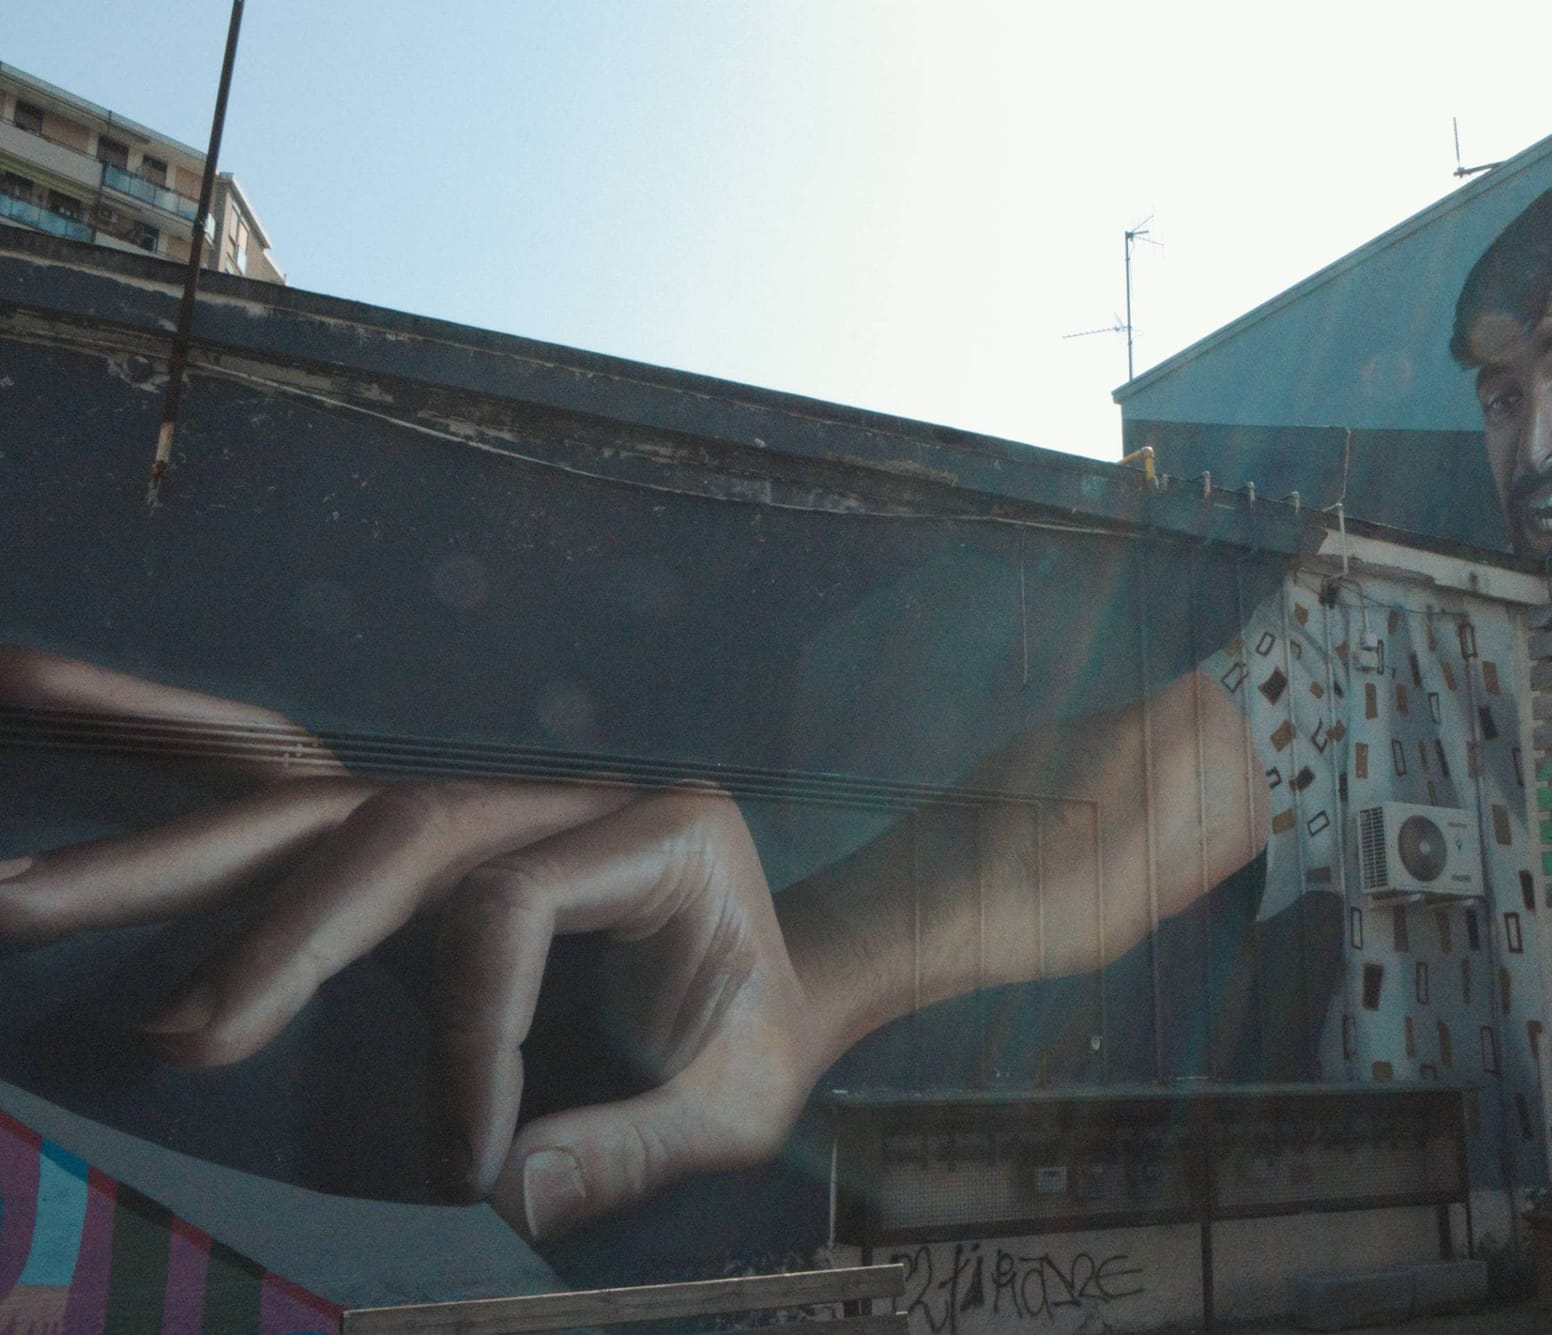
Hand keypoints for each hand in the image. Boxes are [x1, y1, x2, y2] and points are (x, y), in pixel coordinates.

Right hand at [0, 647, 828, 1241]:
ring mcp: (480, 802)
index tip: (465, 1165)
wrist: (780, 984)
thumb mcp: (738, 1106)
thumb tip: (497, 1196)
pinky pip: (283, 782)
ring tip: (13, 887)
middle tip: (173, 1040)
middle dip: (271, 933)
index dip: (473, 1039)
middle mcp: (557, 794)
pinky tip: (35, 687)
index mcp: (662, 832)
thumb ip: (634, 1146)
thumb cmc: (758, 1042)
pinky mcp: (417, 840)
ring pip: (304, 801)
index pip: (512, 908)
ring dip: (159, 844)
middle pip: (387, 830)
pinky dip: (161, 742)